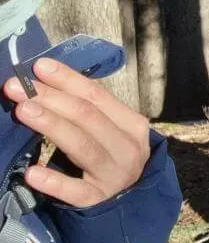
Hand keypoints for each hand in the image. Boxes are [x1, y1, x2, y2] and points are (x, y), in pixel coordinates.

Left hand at [3, 58, 150, 206]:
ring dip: (51, 125)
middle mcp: (127, 148)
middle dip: (51, 98)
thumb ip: (88, 112)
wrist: (130, 199)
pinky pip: (74, 191)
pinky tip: (32, 173)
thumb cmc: (112, 156)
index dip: (68, 79)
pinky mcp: (97, 199)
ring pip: (82, 146)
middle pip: (87, 117)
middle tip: (18, 87)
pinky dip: (54, 182)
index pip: (98, 96)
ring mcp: (114, 174)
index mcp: (132, 125)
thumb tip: (46, 83)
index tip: (39, 66)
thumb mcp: (111, 131)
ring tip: (23, 110)